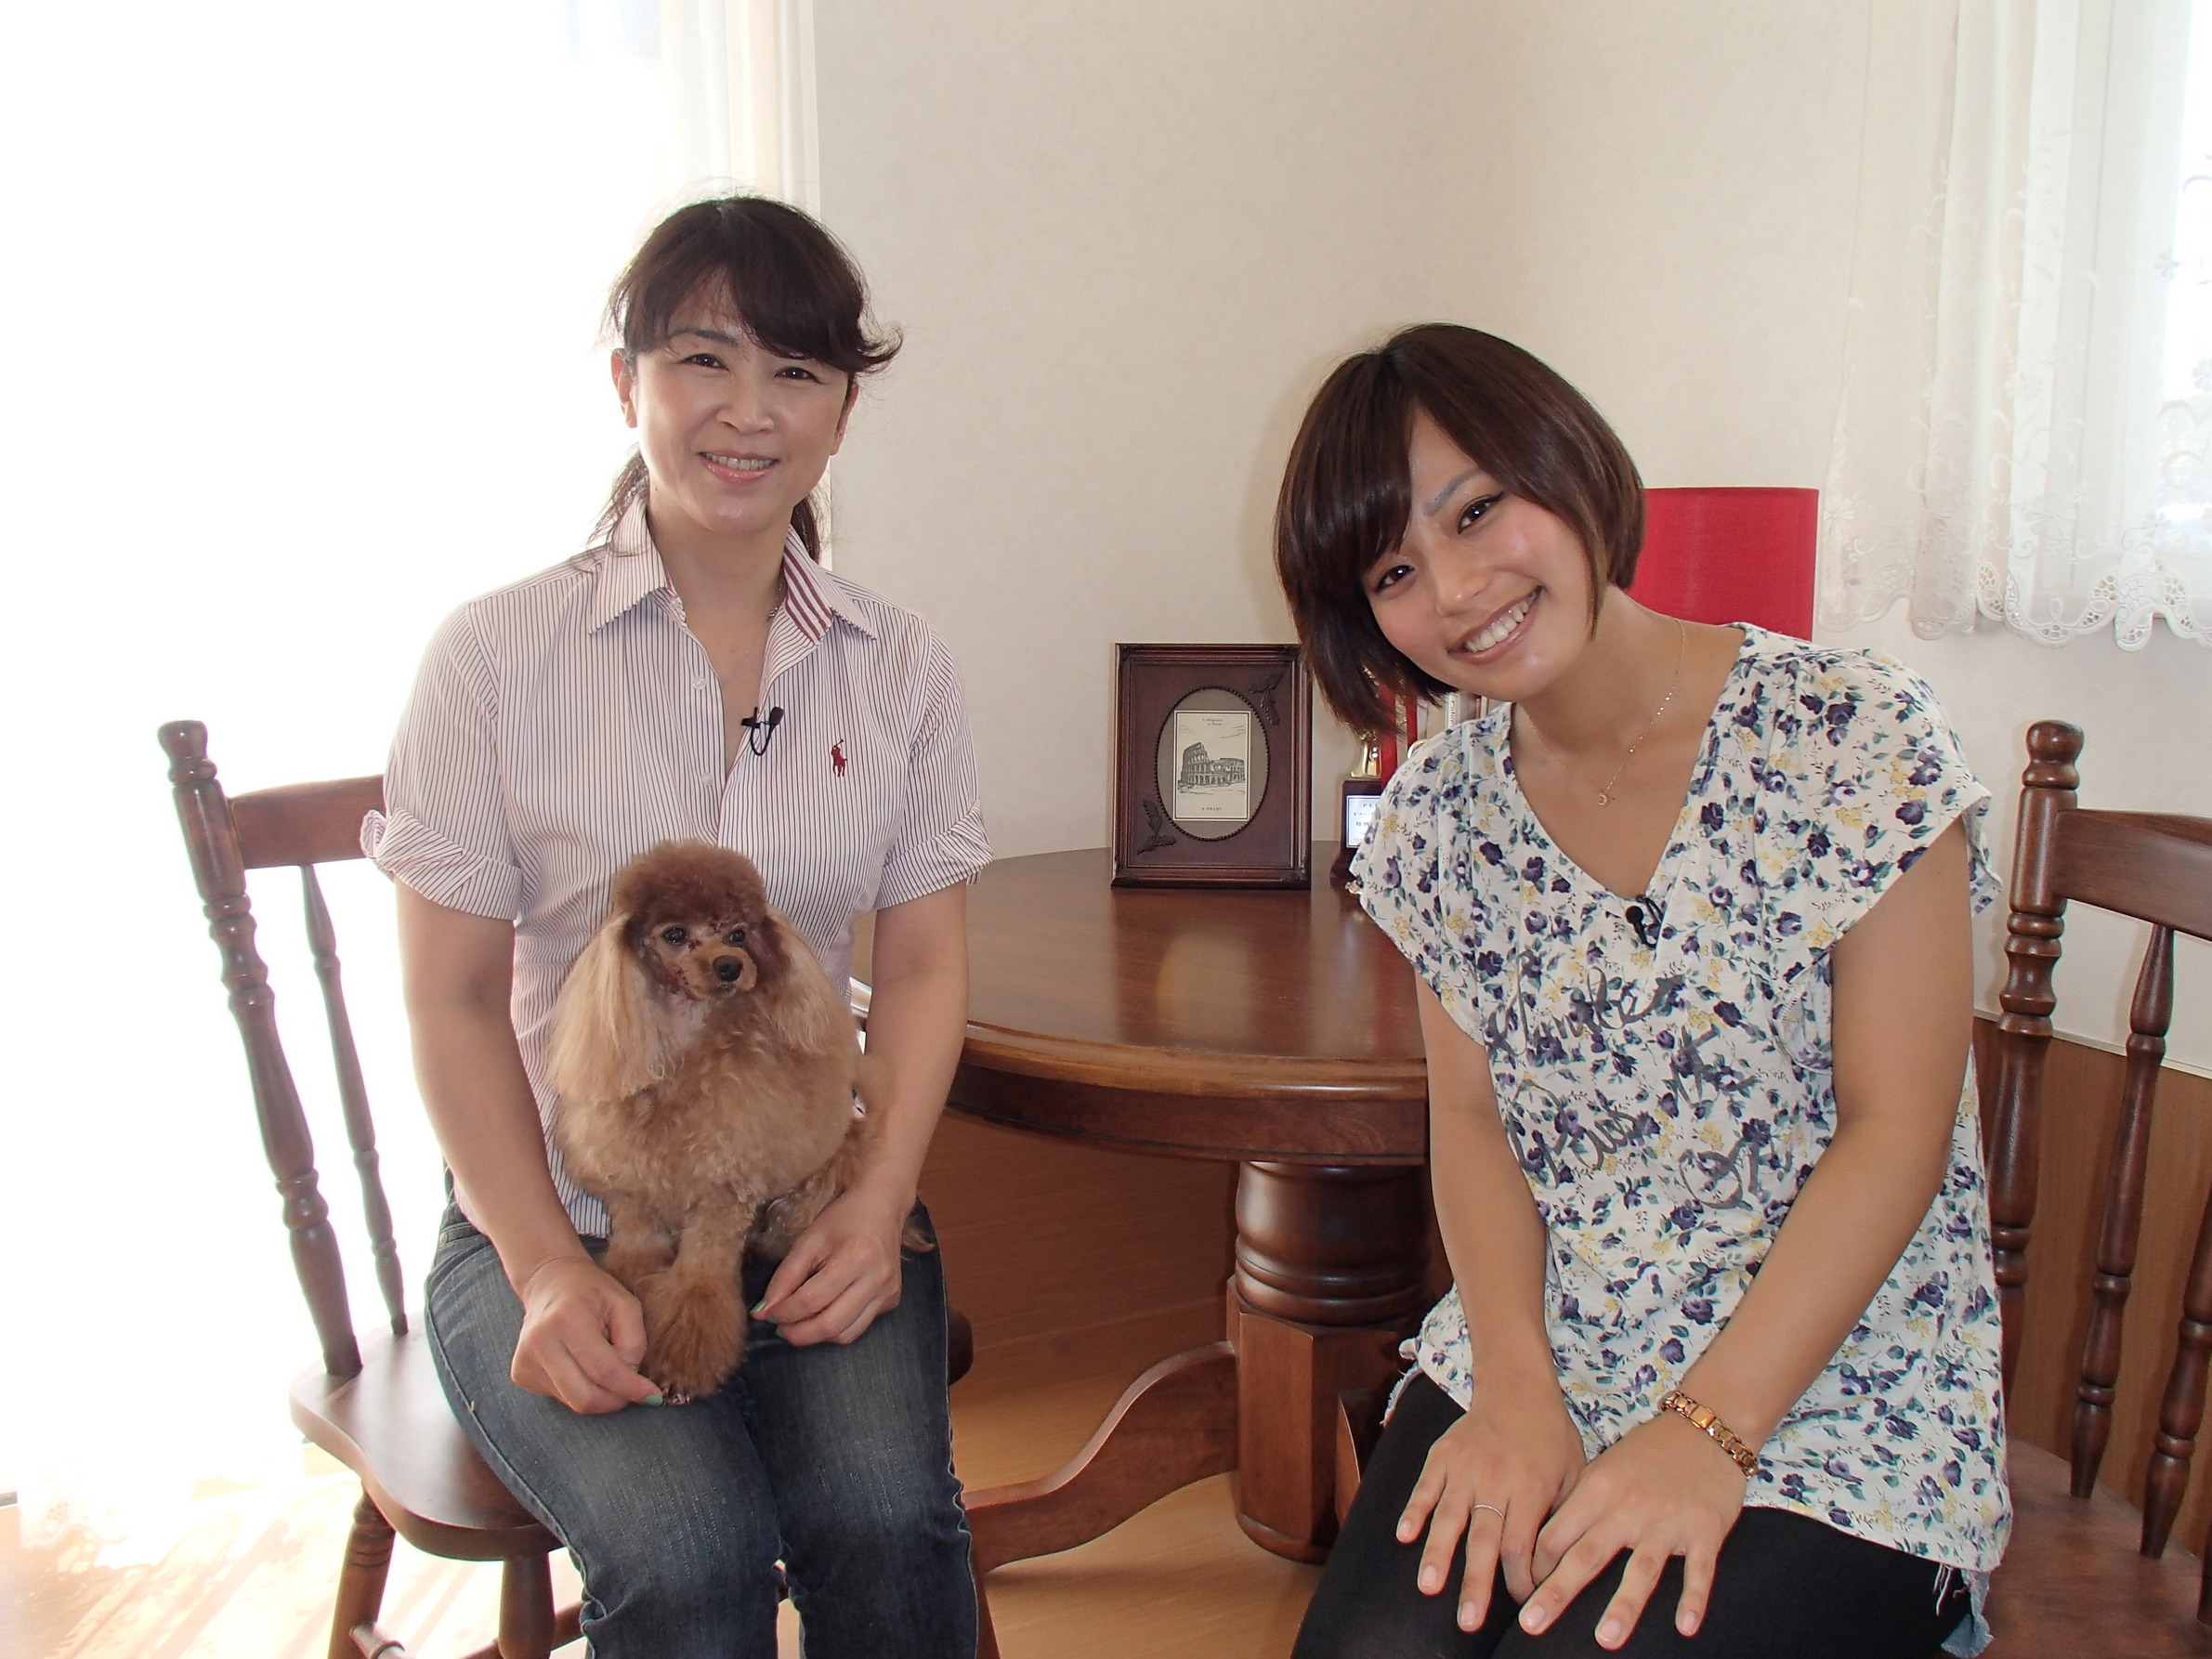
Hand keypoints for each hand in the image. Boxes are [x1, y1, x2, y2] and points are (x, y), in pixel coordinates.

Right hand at [510, 1255, 658, 1412]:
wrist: (549, 1281)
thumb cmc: (592, 1291)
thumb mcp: (625, 1303)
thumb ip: (634, 1341)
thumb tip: (631, 1377)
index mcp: (567, 1319)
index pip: (603, 1370)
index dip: (631, 1388)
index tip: (652, 1396)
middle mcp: (540, 1342)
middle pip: (584, 1397)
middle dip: (615, 1400)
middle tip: (632, 1390)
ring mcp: (526, 1360)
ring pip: (572, 1402)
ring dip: (599, 1394)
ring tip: (604, 1367)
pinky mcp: (520, 1373)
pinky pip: (560, 1397)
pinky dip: (580, 1389)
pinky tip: (581, 1365)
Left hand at [753, 1183, 911, 1345]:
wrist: (882, 1207)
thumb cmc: (843, 1218)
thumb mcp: (809, 1240)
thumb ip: (785, 1276)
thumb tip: (763, 1310)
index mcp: (855, 1258)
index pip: (811, 1300)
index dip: (784, 1312)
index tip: (767, 1312)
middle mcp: (876, 1280)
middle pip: (830, 1325)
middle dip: (798, 1333)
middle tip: (779, 1327)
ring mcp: (887, 1292)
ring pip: (845, 1335)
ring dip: (816, 1336)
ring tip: (798, 1324)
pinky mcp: (891, 1300)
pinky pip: (859, 1327)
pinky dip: (836, 1329)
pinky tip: (823, 1315)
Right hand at [1397, 1375, 1587, 1631]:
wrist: (1518, 1388)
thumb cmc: (1552, 1438)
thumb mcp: (1574, 1475)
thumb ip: (1562, 1518)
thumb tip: (1555, 1568)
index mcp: (1531, 1488)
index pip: (1521, 1545)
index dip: (1519, 1580)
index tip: (1521, 1606)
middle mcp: (1496, 1481)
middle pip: (1483, 1539)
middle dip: (1475, 1583)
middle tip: (1468, 1621)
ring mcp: (1465, 1467)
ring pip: (1449, 1517)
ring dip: (1438, 1553)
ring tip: (1428, 1586)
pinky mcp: (1443, 1455)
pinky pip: (1426, 1486)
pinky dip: (1414, 1510)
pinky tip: (1404, 1536)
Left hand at [1520, 1412, 1749, 1648]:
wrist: (1706, 1429)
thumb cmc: (1648, 1453)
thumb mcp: (1605, 1468)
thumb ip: (1580, 1504)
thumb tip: (1545, 1542)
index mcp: (1597, 1490)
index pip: (1555, 1535)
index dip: (1536, 1567)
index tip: (1524, 1594)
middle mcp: (1627, 1508)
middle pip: (1587, 1556)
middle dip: (1557, 1592)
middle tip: (1532, 1624)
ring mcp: (1667, 1522)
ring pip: (1641, 1569)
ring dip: (1623, 1606)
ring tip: (1606, 1640)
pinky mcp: (1704, 1531)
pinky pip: (1699, 1571)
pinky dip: (1693, 1599)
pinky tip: (1685, 1628)